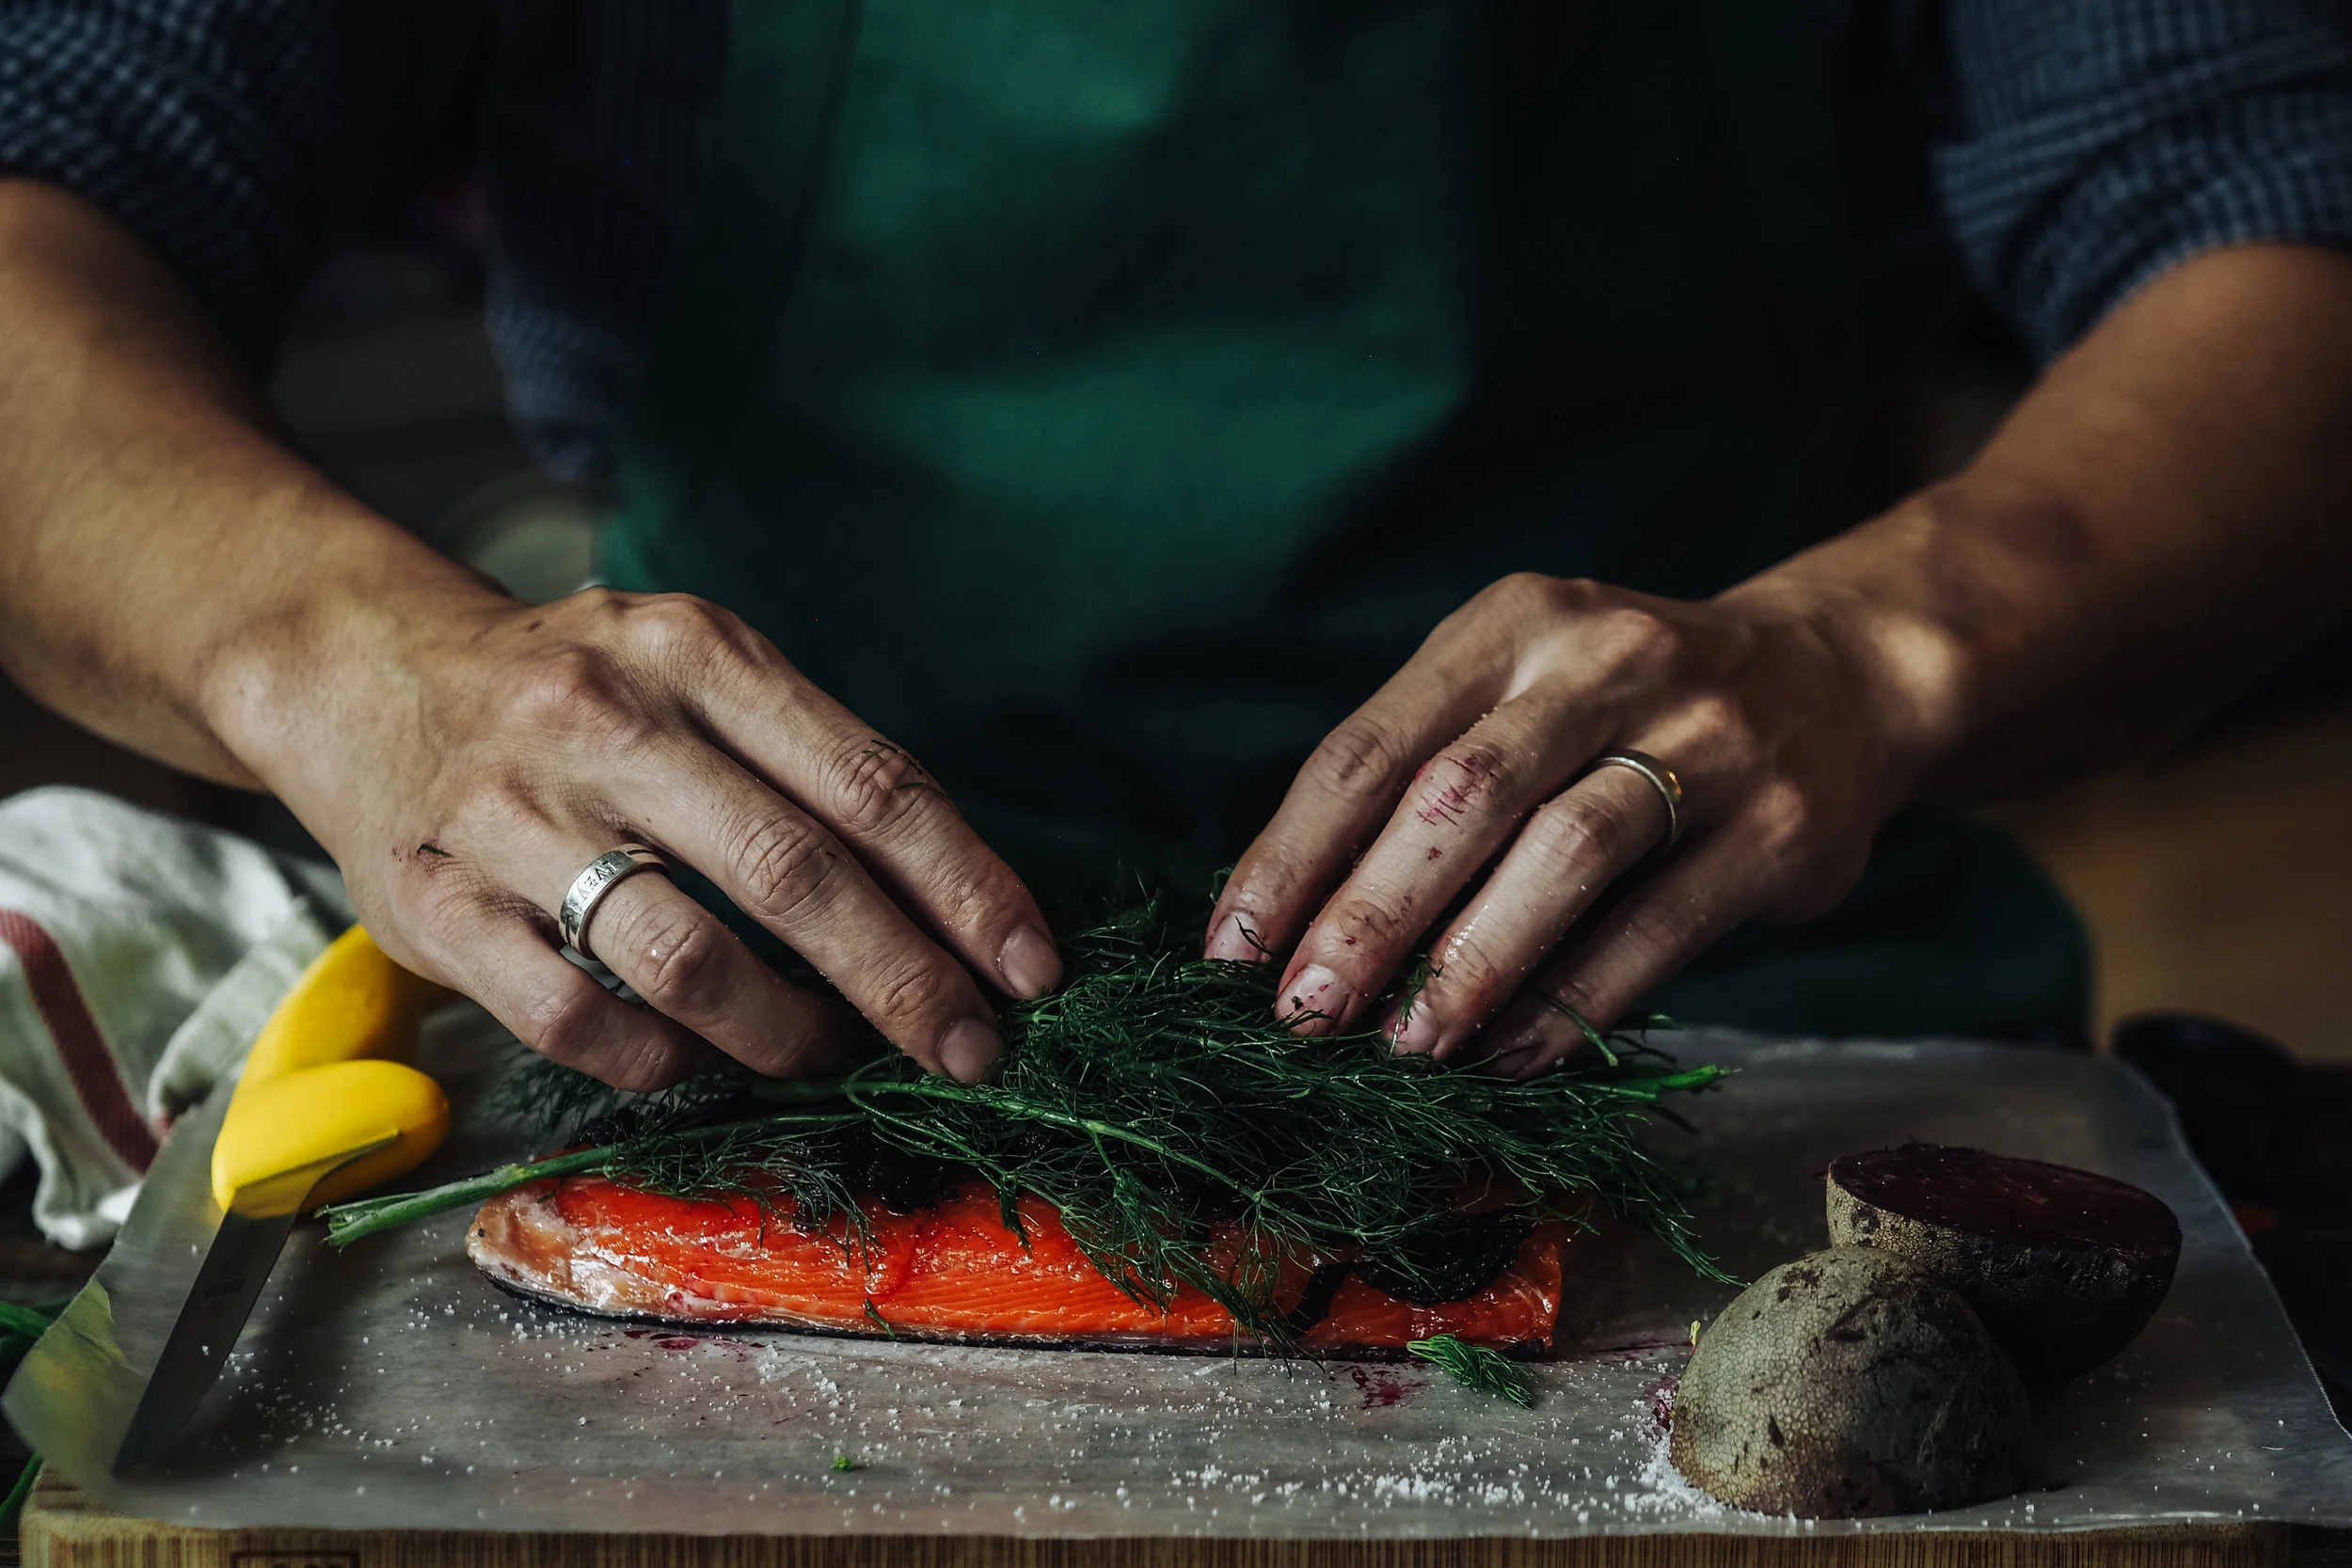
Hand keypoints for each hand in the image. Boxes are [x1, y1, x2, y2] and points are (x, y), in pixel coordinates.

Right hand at [230, 584, 1061, 1090]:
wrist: (364, 672)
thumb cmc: (582, 692)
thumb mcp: (702, 674)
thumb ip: (816, 766)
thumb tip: (960, 898)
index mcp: (700, 654)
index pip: (870, 784)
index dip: (967, 888)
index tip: (1033, 968)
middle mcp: (608, 722)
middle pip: (796, 876)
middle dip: (907, 982)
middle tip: (972, 1049)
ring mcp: (514, 815)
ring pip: (688, 962)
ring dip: (788, 1032)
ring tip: (832, 1052)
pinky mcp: (437, 905)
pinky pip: (578, 1021)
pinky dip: (661, 1060)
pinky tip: (696, 1056)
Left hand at [1204, 571, 1934, 1074]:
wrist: (1843, 675)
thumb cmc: (1629, 709)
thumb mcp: (1524, 694)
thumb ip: (1425, 784)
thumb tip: (1294, 931)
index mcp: (1510, 625)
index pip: (1369, 747)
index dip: (1291, 857)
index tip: (1228, 953)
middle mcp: (1603, 660)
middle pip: (1457, 796)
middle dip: (1365, 915)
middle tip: (1301, 1015)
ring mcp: (1705, 735)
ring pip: (1563, 852)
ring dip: (1470, 962)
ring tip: (1402, 1047)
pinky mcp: (1779, 826)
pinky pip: (1658, 927)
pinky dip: (1574, 1000)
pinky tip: (1511, 1056)